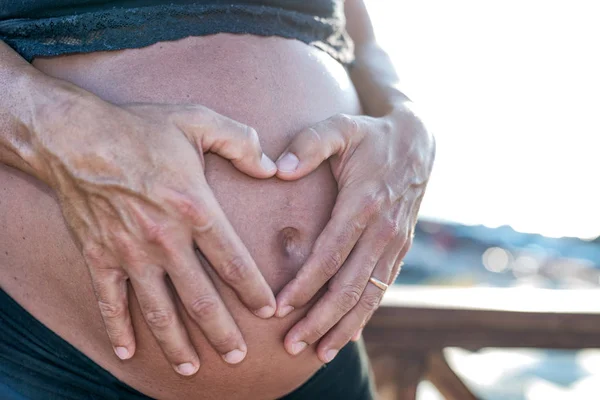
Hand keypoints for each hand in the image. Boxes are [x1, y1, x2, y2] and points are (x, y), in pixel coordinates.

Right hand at [32, 90, 277, 374]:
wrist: (73, 135)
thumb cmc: (140, 127)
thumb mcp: (198, 120)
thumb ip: (242, 142)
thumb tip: (274, 167)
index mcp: (194, 207)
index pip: (234, 261)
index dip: (254, 290)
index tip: (269, 312)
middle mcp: (164, 239)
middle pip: (201, 299)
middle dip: (222, 332)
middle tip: (238, 357)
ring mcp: (129, 253)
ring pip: (158, 311)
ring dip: (177, 344)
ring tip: (192, 369)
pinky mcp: (98, 257)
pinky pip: (109, 302)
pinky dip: (118, 330)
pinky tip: (128, 353)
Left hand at [273, 103, 434, 362]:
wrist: (416, 141)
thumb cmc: (368, 135)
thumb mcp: (340, 127)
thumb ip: (309, 144)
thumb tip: (280, 169)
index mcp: (365, 203)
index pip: (331, 254)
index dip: (305, 285)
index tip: (279, 309)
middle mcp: (384, 229)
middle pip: (349, 285)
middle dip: (320, 319)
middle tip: (291, 345)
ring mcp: (396, 242)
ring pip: (369, 295)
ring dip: (343, 327)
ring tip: (319, 354)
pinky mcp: (400, 248)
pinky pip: (381, 288)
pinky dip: (365, 314)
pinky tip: (347, 334)